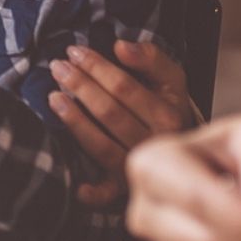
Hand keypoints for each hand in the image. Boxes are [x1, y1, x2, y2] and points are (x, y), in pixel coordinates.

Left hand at [50, 40, 197, 205]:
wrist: (186, 149)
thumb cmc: (167, 106)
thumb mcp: (170, 78)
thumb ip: (150, 57)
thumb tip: (121, 46)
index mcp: (168, 115)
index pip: (125, 88)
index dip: (97, 67)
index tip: (74, 51)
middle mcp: (154, 143)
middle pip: (110, 113)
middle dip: (80, 86)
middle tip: (57, 67)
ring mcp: (137, 166)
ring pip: (102, 146)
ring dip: (75, 121)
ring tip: (53, 97)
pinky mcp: (124, 187)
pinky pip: (107, 193)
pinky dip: (92, 193)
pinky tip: (77, 186)